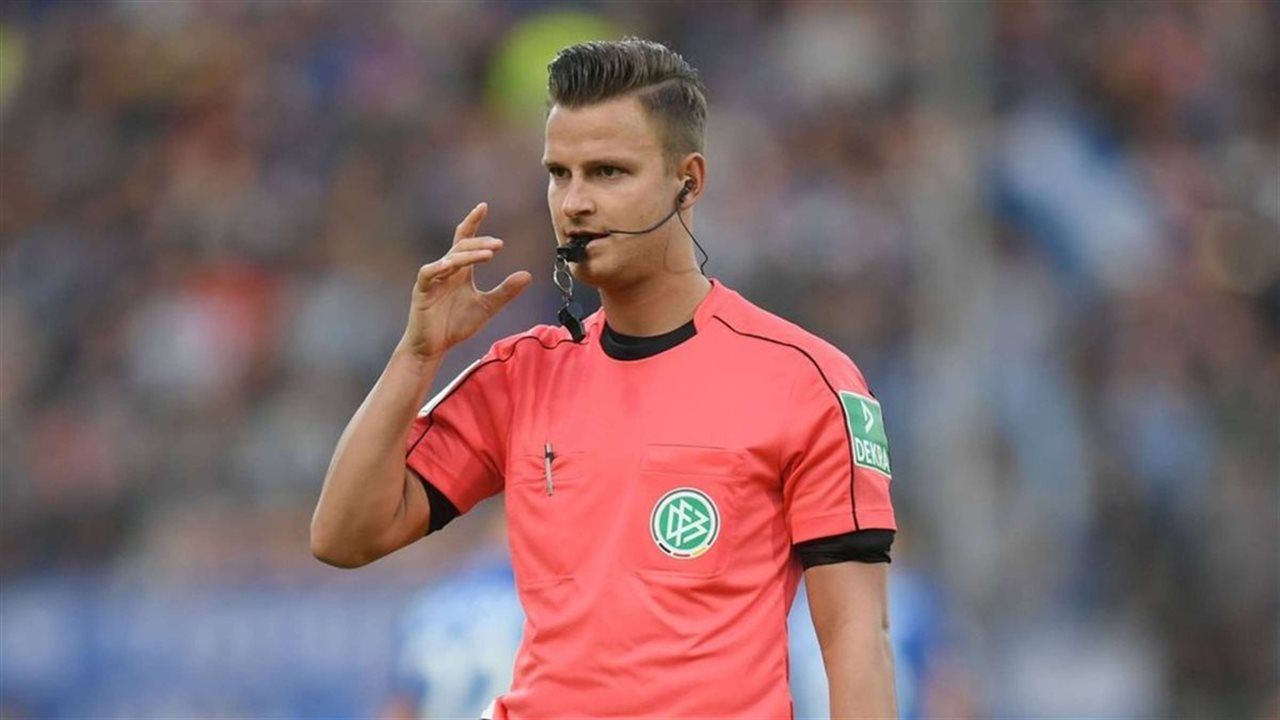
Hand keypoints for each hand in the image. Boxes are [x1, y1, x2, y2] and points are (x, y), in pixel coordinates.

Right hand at [398, 203, 532, 361]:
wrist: (433, 347)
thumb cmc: (456, 325)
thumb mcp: (487, 307)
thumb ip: (506, 291)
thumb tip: (528, 275)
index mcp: (460, 271)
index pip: (466, 239)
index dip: (473, 222)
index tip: (484, 206)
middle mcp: (446, 270)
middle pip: (461, 246)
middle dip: (480, 242)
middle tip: (499, 245)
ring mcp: (433, 278)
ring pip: (450, 257)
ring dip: (469, 254)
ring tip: (489, 254)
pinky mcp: (422, 290)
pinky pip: (430, 272)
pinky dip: (441, 267)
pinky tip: (453, 264)